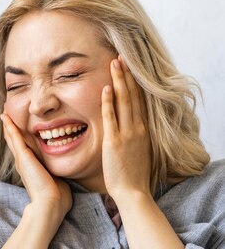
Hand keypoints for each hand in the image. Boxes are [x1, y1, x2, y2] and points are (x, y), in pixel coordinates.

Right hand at [1, 112, 71, 217]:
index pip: (24, 151)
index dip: (20, 141)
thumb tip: (65, 176)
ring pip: (12, 138)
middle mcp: (23, 164)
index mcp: (31, 169)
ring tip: (3, 114)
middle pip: (14, 143)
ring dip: (8, 126)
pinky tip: (6, 118)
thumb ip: (58, 176)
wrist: (51, 204)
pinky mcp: (23, 156)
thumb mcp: (58, 182)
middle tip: (5, 118)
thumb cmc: (57, 198)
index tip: (18, 131)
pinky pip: (14, 138)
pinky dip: (10, 127)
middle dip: (10, 130)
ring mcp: (22, 160)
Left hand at [101, 56, 151, 198]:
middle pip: (133, 95)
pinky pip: (111, 118)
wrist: (133, 191)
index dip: (134, 82)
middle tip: (121, 57)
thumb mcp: (137, 150)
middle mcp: (137, 128)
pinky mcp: (114, 142)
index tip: (129, 68)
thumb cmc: (132, 174)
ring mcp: (127, 134)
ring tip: (114, 64)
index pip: (139, 100)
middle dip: (126, 75)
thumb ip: (132, 136)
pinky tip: (105, 88)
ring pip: (124, 102)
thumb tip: (128, 128)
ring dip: (119, 81)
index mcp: (142, 130)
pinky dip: (108, 102)